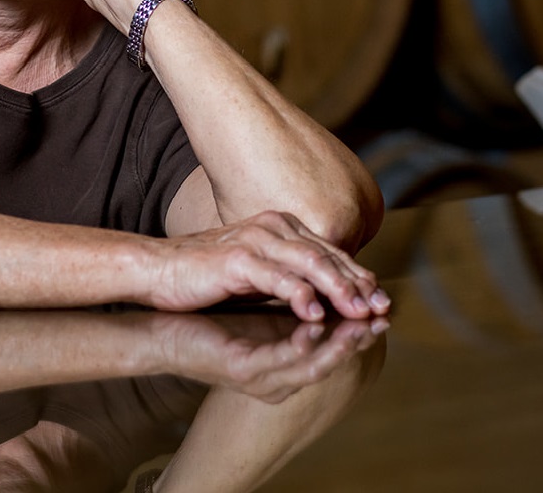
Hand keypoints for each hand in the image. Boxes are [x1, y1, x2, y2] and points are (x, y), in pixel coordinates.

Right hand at [144, 210, 390, 320]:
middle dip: (359, 285)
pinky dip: (300, 295)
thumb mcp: (258, 272)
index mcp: (281, 227)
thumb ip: (290, 274)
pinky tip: (316, 315)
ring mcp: (256, 240)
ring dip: (339, 290)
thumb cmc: (207, 274)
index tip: (382, 303)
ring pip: (309, 264)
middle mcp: (273, 227)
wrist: (160, 269)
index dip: (359, 277)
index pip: (330, 252)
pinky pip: (277, 277)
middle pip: (327, 255)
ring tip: (359, 314)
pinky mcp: (238, 258)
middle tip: (382, 310)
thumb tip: (326, 294)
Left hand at [154, 310, 386, 402]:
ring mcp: (262, 376)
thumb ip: (286, 296)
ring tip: (363, 321)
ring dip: (341, 344)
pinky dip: (301, 345)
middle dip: (360, 335)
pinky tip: (315, 325)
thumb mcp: (253, 302)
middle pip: (330, 358)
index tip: (382, 301)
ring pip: (312, 365)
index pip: (331, 343)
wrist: (163, 323)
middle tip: (385, 313)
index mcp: (284, 358)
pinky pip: (280, 360)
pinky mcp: (243, 371)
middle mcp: (279, 374)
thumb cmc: (207, 310)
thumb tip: (316, 272)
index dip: (358, 323)